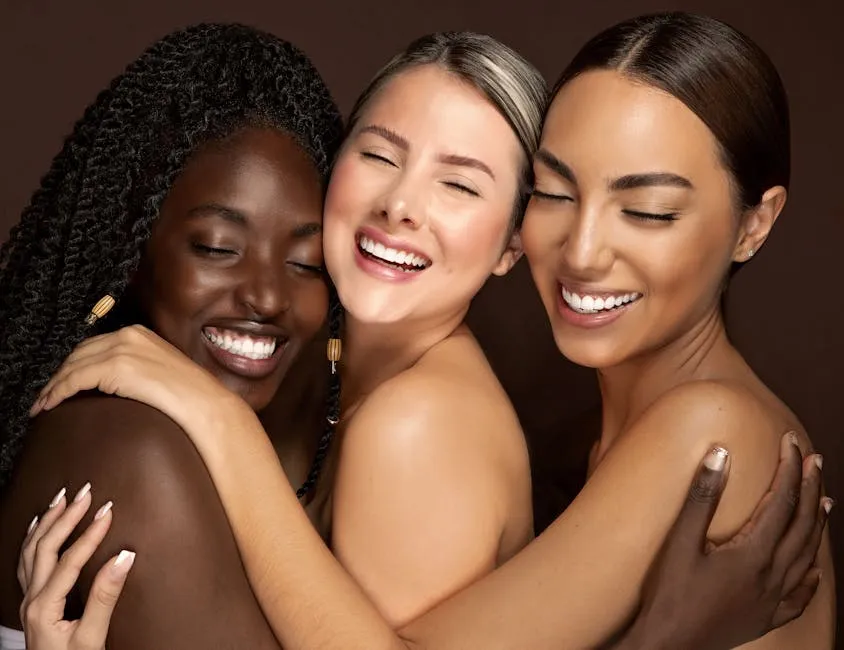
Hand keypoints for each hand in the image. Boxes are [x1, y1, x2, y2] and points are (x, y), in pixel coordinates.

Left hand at [18, 486, 134, 649]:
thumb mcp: (92, 637)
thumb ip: (105, 596)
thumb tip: (124, 557)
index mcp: (44, 606)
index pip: (69, 560)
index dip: (90, 534)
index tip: (108, 511)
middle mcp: (31, 599)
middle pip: (44, 547)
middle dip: (66, 516)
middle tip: (86, 492)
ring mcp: (28, 600)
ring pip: (31, 551)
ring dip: (48, 521)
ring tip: (63, 498)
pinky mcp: (32, 603)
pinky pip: (26, 562)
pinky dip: (34, 538)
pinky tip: (40, 524)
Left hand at [30, 325, 239, 434]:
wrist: (203, 403)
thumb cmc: (190, 394)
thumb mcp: (161, 370)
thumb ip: (138, 367)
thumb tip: (116, 382)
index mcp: (138, 333)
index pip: (95, 346)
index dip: (75, 364)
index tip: (63, 381)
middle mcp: (127, 335)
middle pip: (79, 353)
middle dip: (60, 374)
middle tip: (47, 395)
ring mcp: (120, 349)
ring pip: (72, 366)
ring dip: (54, 385)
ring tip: (43, 404)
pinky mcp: (114, 367)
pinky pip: (74, 380)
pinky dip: (57, 392)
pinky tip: (50, 405)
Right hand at [622, 432, 829, 649]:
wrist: (667, 645)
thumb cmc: (669, 594)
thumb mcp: (680, 541)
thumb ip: (702, 497)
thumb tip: (720, 454)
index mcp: (753, 554)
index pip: (781, 502)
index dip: (789, 469)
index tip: (792, 444)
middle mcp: (771, 577)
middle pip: (801, 525)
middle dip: (809, 489)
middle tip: (814, 460)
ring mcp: (771, 601)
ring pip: (806, 557)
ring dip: (817, 525)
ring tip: (825, 501)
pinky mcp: (764, 619)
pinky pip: (798, 599)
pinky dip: (810, 580)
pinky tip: (814, 572)